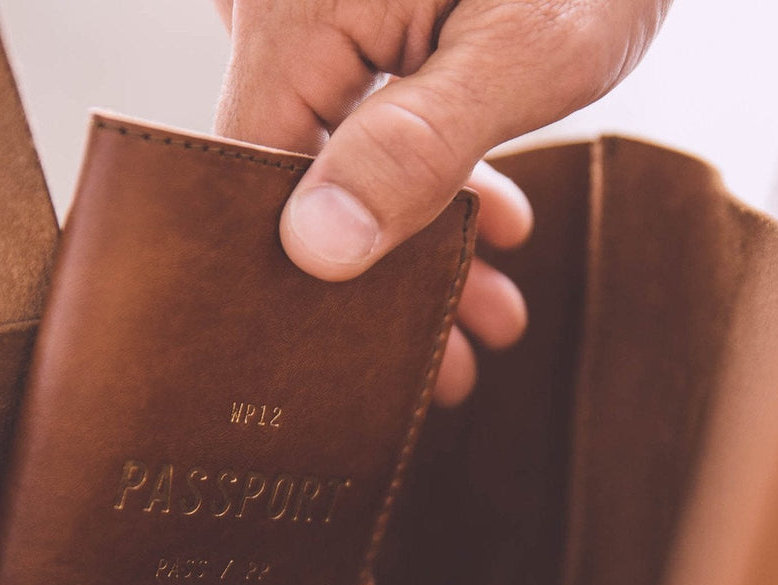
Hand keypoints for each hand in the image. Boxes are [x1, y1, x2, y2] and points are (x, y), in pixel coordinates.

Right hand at [213, 0, 669, 403]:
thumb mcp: (527, 51)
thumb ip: (419, 147)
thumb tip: (316, 249)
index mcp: (295, 7)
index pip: (250, 172)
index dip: (301, 274)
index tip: (362, 354)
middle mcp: (288, 6)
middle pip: (300, 174)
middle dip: (382, 278)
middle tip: (450, 357)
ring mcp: (328, 12)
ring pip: (345, 156)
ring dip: (421, 239)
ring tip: (495, 308)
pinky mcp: (371, 16)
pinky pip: (376, 114)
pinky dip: (436, 178)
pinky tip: (502, 223)